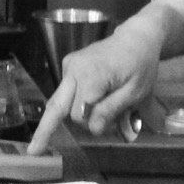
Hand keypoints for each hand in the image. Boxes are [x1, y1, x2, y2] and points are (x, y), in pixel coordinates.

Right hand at [26, 30, 159, 154]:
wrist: (135, 38)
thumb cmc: (140, 66)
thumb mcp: (135, 93)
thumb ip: (111, 110)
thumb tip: (93, 129)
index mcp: (90, 75)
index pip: (79, 115)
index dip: (93, 124)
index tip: (112, 125)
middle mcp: (72, 69)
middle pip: (57, 107)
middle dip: (57, 126)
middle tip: (43, 144)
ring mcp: (68, 66)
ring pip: (59, 102)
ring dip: (73, 113)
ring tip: (91, 113)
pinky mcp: (67, 66)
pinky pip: (65, 93)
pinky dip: (75, 102)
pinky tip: (92, 99)